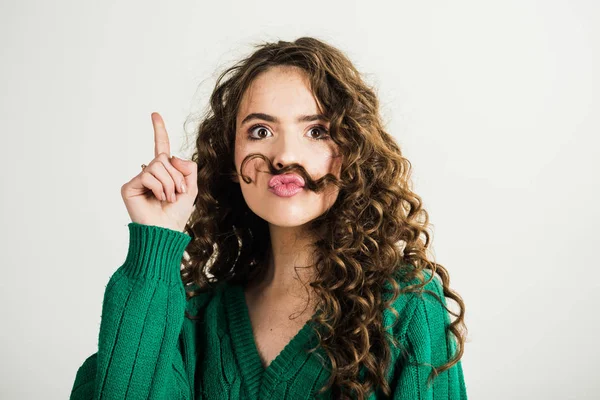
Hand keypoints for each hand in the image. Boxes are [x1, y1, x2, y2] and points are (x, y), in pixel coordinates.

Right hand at [120, 112, 197, 231]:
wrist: (166, 230)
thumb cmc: (177, 212)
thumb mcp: (191, 187)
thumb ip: (188, 167)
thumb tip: (170, 156)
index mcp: (164, 171)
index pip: (161, 147)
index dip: (159, 130)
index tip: (155, 114)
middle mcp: (149, 172)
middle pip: (164, 158)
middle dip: (177, 176)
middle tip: (177, 193)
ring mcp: (138, 179)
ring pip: (157, 166)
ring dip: (169, 183)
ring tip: (168, 197)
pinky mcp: (128, 186)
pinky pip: (148, 175)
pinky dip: (158, 187)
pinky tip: (158, 198)